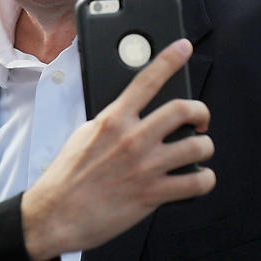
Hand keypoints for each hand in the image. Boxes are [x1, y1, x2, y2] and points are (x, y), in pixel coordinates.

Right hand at [21, 38, 214, 260]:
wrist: (56, 214)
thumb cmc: (67, 176)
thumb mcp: (84, 135)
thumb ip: (112, 122)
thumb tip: (133, 114)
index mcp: (112, 119)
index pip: (146, 80)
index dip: (169, 59)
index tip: (183, 46)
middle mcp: (132, 139)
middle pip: (184, 110)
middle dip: (201, 113)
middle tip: (199, 121)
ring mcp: (145, 167)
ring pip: (198, 146)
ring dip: (204, 148)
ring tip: (197, 152)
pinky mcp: (154, 195)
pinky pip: (198, 182)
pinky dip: (204, 180)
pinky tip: (197, 179)